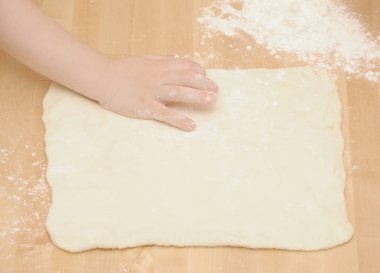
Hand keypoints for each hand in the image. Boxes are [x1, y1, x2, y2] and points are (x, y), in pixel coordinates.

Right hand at [95, 56, 218, 130]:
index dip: (199, 72)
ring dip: (198, 97)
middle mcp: (159, 77)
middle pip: (187, 78)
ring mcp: (152, 92)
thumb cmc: (121, 69)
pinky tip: (191, 126)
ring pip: (180, 93)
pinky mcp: (144, 107)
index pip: (185, 66)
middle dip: (204, 84)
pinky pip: (165, 114)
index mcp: (159, 66)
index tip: (207, 77)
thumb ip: (161, 59)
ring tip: (212, 101)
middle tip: (216, 91)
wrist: (101, 77)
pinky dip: (179, 120)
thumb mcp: (144, 59)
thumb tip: (176, 58)